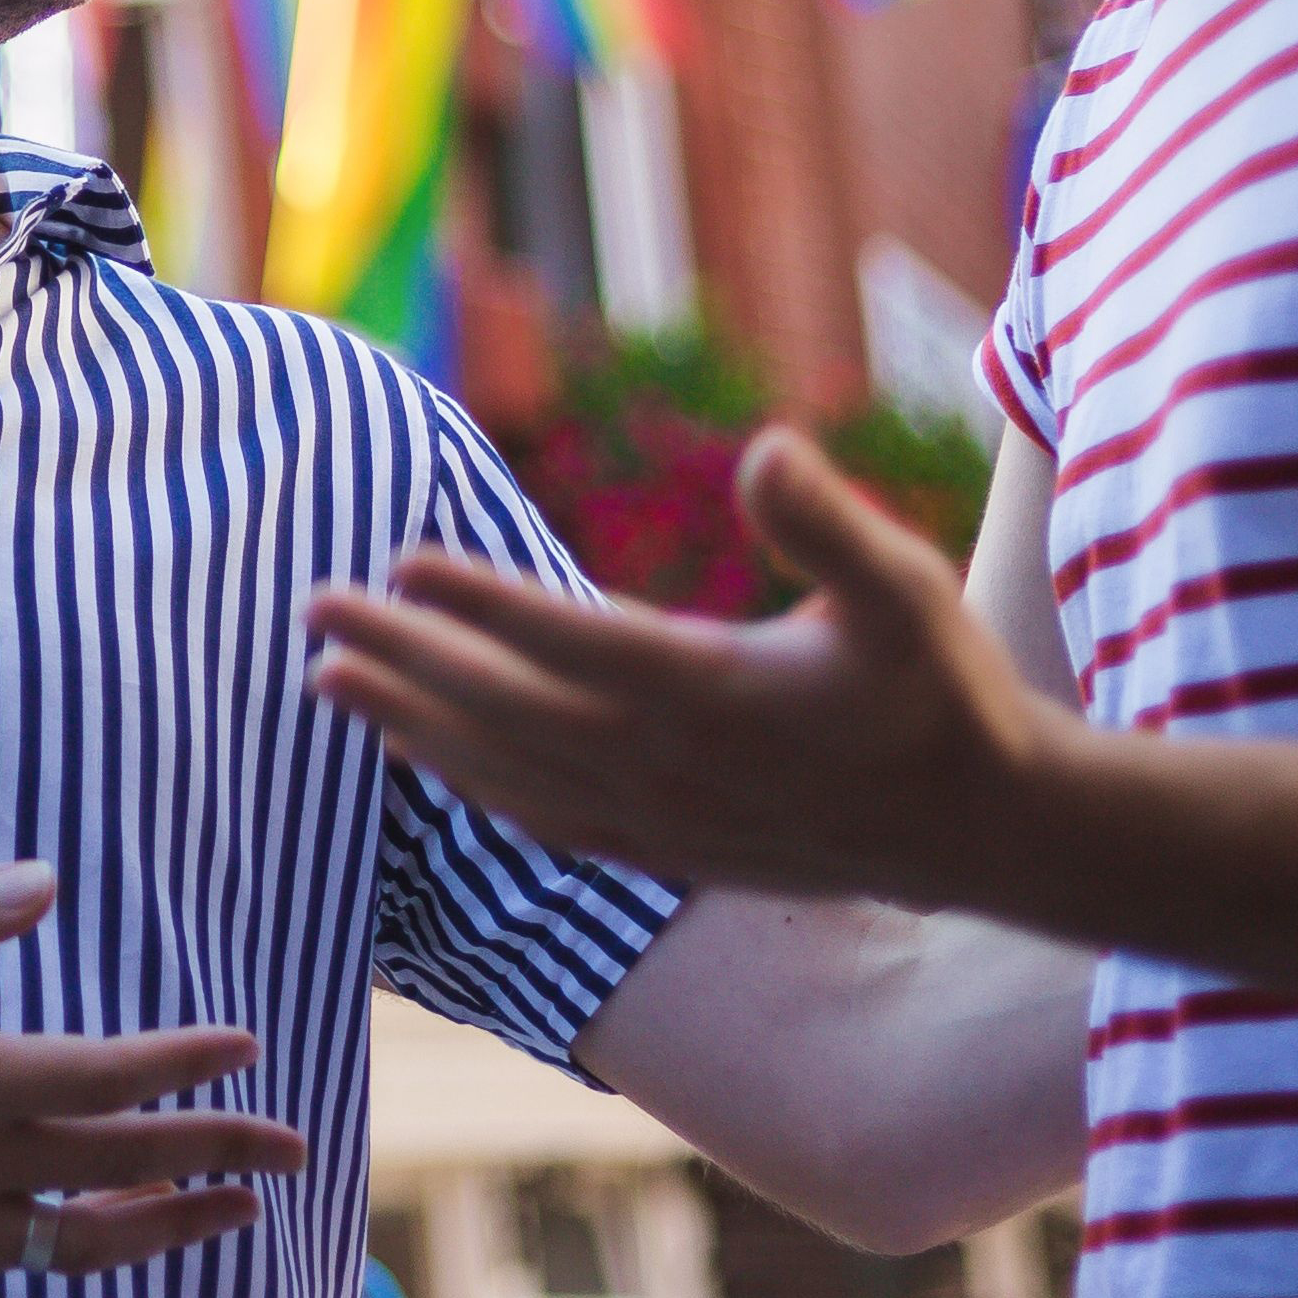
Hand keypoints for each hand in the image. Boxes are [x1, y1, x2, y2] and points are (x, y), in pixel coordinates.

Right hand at [0, 865, 304, 1271]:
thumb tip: (46, 883)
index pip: (99, 1078)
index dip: (181, 1065)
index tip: (244, 1046)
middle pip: (115, 1167)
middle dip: (214, 1153)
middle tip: (291, 1147)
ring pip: (82, 1240)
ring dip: (171, 1224)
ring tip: (238, 1208)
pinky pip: (26, 1261)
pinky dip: (92, 1250)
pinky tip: (126, 1228)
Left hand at [302, 430, 1053, 905]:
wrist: (983, 834)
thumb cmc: (943, 694)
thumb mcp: (907, 590)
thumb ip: (829, 523)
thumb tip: (767, 445)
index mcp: (712, 696)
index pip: (567, 642)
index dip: (478, 603)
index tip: (398, 560)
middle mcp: (667, 768)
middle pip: (504, 708)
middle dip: (403, 657)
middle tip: (314, 607)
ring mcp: (657, 821)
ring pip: (503, 772)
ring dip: (409, 724)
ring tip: (326, 678)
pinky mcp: (665, 853)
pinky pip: (538, 820)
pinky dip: (468, 785)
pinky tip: (421, 758)